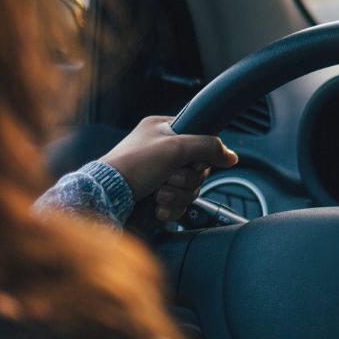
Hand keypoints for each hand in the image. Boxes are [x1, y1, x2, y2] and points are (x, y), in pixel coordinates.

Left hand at [99, 116, 237, 219]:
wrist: (107, 196)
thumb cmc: (132, 165)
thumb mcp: (175, 147)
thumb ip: (207, 147)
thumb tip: (231, 156)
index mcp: (163, 130)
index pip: (199, 139)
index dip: (199, 155)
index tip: (192, 160)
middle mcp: (161, 151)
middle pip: (197, 169)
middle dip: (185, 179)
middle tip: (169, 177)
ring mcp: (158, 175)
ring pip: (189, 189)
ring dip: (176, 195)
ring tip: (157, 193)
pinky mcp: (155, 197)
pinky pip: (178, 205)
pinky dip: (169, 209)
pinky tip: (156, 206)